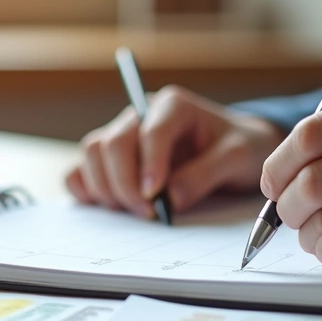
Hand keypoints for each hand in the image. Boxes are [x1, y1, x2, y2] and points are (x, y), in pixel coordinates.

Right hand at [67, 86, 283, 217]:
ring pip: (91, 154)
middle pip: (111, 144)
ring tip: (136, 212)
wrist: (238, 149)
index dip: (149, 166)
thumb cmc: (239, 147)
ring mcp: (122, 136)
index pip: (150, 132)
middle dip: (124, 184)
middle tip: (148, 214)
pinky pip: (81, 170)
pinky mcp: (111, 160)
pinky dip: (86, 190)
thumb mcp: (237, 158)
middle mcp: (140, 115)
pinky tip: (110, 206)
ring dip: (105, 188)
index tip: (156, 198)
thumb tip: (170, 200)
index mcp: (172, 106)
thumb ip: (204, 176)